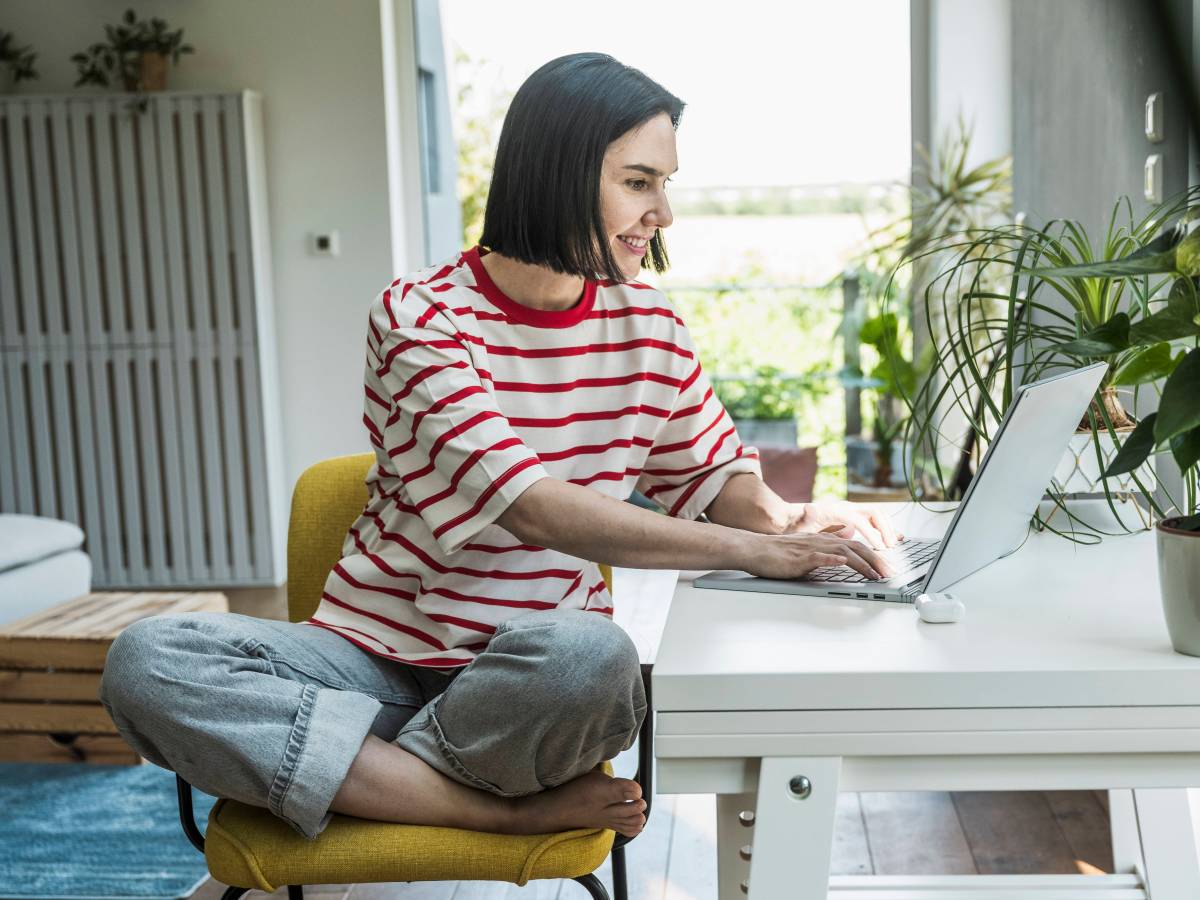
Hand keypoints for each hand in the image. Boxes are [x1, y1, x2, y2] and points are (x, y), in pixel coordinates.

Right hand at [745, 531, 892, 580]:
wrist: (754, 550)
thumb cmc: (777, 552)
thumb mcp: (806, 544)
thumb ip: (826, 540)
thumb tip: (846, 534)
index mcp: (823, 539)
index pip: (855, 545)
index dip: (874, 555)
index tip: (887, 568)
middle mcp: (820, 541)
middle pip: (855, 547)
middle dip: (876, 560)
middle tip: (890, 573)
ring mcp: (810, 549)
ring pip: (842, 552)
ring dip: (862, 563)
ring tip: (875, 573)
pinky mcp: (798, 558)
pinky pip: (817, 557)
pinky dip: (831, 559)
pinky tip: (842, 562)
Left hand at [782, 500, 901, 549]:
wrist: (794, 517)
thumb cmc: (797, 523)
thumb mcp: (799, 522)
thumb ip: (805, 517)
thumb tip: (810, 508)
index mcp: (837, 510)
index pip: (859, 520)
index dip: (871, 534)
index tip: (880, 548)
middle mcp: (848, 508)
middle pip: (874, 514)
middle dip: (885, 530)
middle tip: (891, 548)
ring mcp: (853, 511)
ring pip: (878, 515)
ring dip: (888, 529)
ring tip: (893, 546)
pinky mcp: (855, 517)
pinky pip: (876, 520)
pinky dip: (886, 528)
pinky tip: (894, 538)